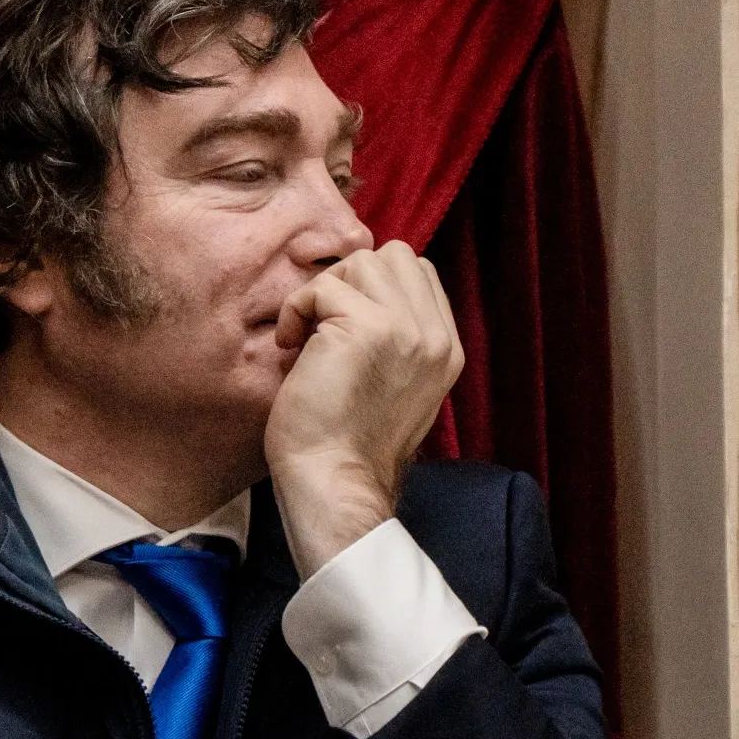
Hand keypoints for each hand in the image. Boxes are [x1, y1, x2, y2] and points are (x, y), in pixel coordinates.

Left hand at [265, 241, 463, 578]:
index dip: (372, 287)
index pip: (419, 274)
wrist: (334, 482)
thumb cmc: (345, 443)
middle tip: (323, 328)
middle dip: (351, 281)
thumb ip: (396, 338)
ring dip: (323, 293)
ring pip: (361, 262)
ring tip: (307, 338)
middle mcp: (436, 336)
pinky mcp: (370, 328)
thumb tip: (357, 294)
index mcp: (447, 350)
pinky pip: (322, 287)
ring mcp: (408, 329)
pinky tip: (291, 349)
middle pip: (395, 256)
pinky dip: (296, 310)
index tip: (342, 328)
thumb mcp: (392, 384)